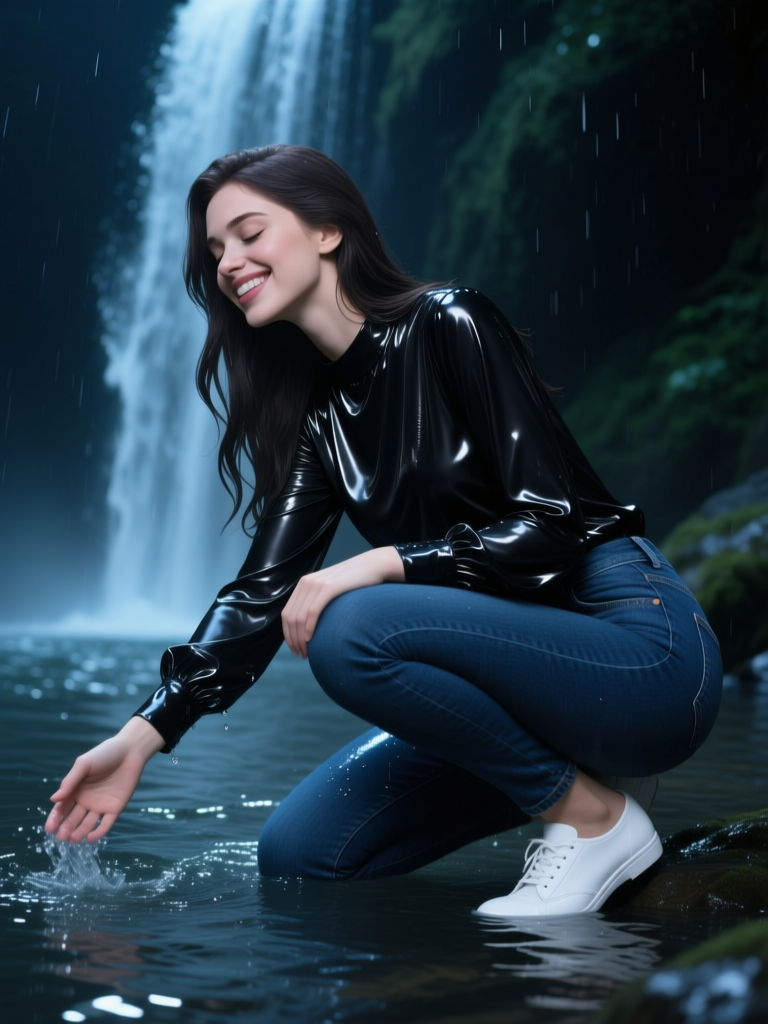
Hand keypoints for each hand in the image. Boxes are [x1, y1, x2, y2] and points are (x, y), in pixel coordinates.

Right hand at [45, 717, 164, 842]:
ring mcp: (101, 805)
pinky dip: (98, 832)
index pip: (62, 808)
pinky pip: (106, 823)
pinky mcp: (115, 808)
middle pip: (73, 818)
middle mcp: (86, 800)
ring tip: (73, 839)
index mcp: (76, 790)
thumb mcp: (84, 765)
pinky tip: (90, 838)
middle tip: (61, 837)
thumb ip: (70, 781)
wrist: (130, 750)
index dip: (55, 818)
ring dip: (80, 832)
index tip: (49, 829)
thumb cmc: (104, 754)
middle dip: (66, 828)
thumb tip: (53, 799)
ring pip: (88, 823)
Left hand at [281, 546, 403, 657]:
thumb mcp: (332, 589)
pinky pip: (312, 612)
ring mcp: (316, 584)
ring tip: (306, 652)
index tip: (294, 648)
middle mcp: (306, 583)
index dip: (288, 634)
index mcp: (304, 584)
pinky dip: (308, 628)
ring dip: (299, 638)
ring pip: (299, 617)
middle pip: (290, 617)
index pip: (287, 613)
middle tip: (300, 655)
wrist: (373, 566)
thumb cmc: (356, 582)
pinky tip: (310, 639)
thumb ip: (319, 601)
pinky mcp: (328, 587)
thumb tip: (312, 624)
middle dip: (292, 640)